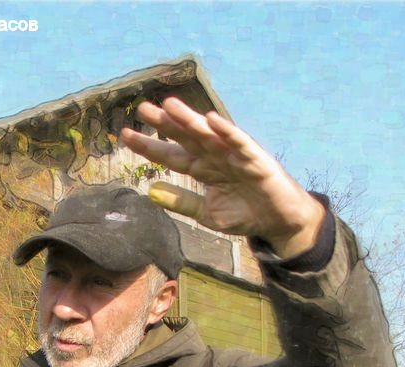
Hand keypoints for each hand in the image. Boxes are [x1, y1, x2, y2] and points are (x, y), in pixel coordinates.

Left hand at [120, 97, 324, 257]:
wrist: (279, 223)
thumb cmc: (245, 214)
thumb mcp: (207, 213)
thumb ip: (182, 202)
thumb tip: (151, 192)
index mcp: (203, 168)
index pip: (171, 154)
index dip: (149, 146)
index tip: (126, 135)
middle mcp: (216, 157)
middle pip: (186, 137)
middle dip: (165, 124)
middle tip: (142, 109)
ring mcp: (236, 156)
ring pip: (209, 135)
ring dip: (190, 119)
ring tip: (169, 105)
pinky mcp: (257, 161)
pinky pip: (240, 144)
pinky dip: (228, 133)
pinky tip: (212, 120)